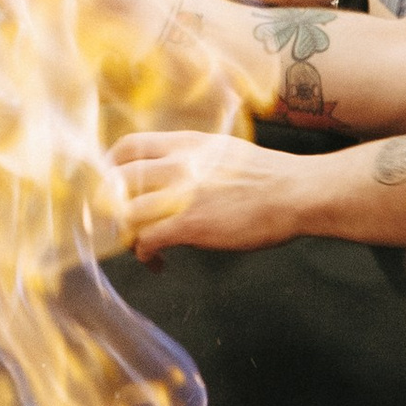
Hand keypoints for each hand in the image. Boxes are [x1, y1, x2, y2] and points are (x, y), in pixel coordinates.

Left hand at [112, 129, 309, 257]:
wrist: (296, 192)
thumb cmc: (268, 177)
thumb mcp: (223, 151)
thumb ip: (193, 158)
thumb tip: (174, 174)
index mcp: (185, 143)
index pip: (128, 146)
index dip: (110, 168)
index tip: (109, 187)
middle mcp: (177, 164)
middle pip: (116, 180)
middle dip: (108, 206)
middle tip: (117, 223)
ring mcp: (182, 194)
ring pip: (126, 213)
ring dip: (127, 235)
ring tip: (143, 247)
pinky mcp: (190, 224)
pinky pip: (146, 240)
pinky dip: (145, 254)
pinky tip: (159, 262)